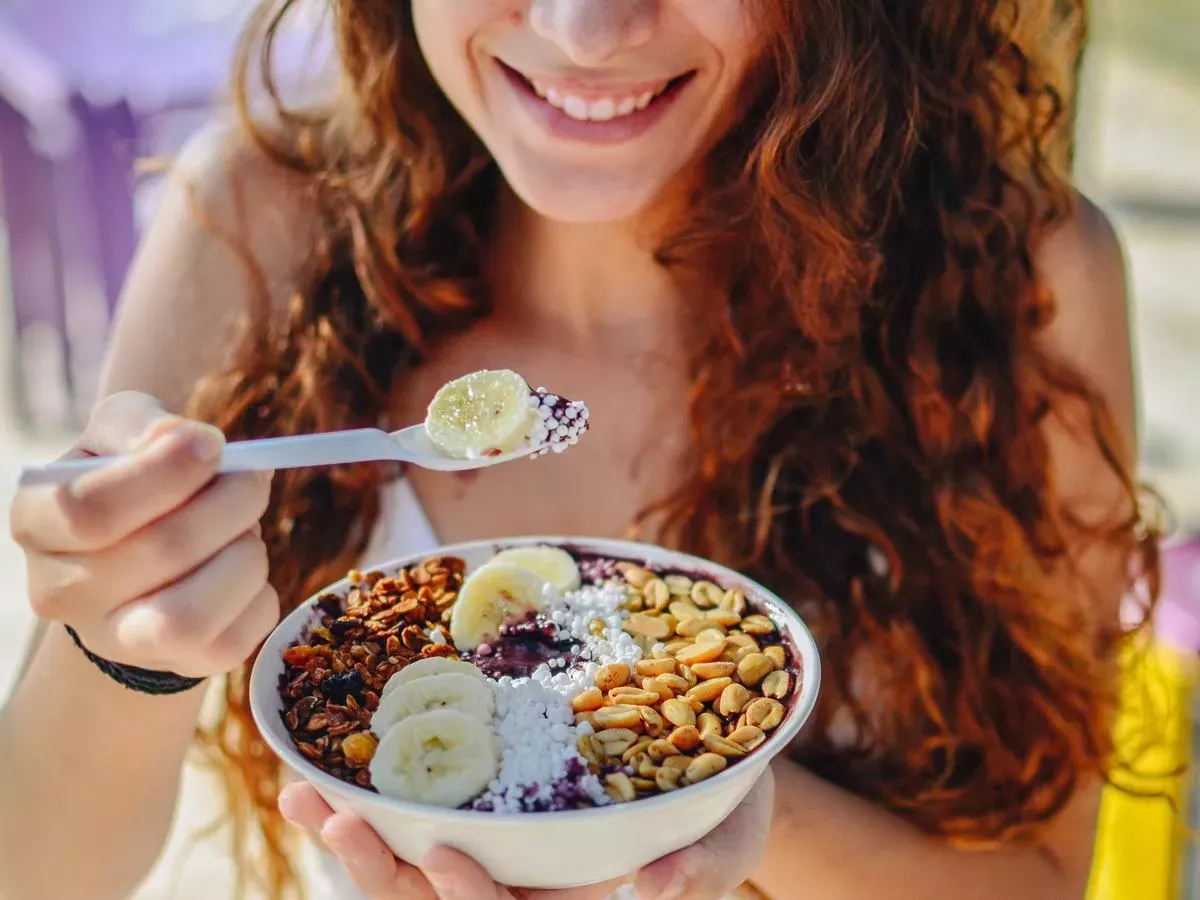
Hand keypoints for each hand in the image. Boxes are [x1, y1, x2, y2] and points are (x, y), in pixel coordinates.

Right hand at [11, 390, 276, 677]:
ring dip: (244, 556)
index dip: (167, 471)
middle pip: (162, 549)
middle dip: (231, 501)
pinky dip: (259, 595)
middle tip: (252, 478)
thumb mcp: (117, 434)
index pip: (89, 509)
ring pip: (189, 616)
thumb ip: (139, 423)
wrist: (138, 558)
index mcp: (36, 520)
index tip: (212, 443)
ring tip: (244, 530)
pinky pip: (236, 640)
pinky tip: (241, 568)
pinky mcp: (178, 666)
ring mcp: (117, 639)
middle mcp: (61, 591)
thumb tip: (184, 440)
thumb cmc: (128, 482)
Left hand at [278, 769, 773, 899]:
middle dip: (383, 872)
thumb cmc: (724, 809)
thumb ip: (699, 870)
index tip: (443, 856)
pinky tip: (316, 775)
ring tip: (303, 795)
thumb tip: (651, 891)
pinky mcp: (482, 816)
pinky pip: (413, 821)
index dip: (469, 899)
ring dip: (355, 840)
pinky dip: (365, 803)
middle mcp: (522, 891)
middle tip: (337, 819)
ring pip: (410, 870)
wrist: (706, 769)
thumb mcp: (727, 838)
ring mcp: (496, 858)